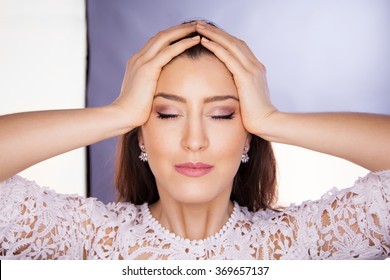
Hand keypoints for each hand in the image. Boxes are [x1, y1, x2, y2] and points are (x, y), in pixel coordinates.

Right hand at [112, 23, 200, 129]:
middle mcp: (138, 58)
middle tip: (194, 26)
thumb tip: (162, 90)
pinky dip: (183, 44)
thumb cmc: (135, 110)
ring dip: (182, 31)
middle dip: (178, 29)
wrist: (123, 116)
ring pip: (165, 38)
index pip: (156, 43)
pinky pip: (168, 51)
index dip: (171, 37)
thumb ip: (151, 86)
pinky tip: (194, 40)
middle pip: (161, 36)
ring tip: (198, 28)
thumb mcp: (144, 93)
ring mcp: (142, 62)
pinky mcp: (148, 69)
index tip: (185, 35)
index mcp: (137, 63)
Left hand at [195, 21, 276, 136]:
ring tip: (199, 28)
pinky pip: (228, 57)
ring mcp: (252, 69)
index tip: (209, 34)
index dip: (223, 38)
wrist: (267, 123)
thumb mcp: (247, 97)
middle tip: (200, 25)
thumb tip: (227, 89)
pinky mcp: (246, 77)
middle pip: (234, 41)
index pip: (238, 47)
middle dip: (216, 32)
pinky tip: (205, 41)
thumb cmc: (255, 115)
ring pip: (230, 44)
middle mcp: (255, 65)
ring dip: (213, 35)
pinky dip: (216, 47)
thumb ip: (239, 88)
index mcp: (255, 69)